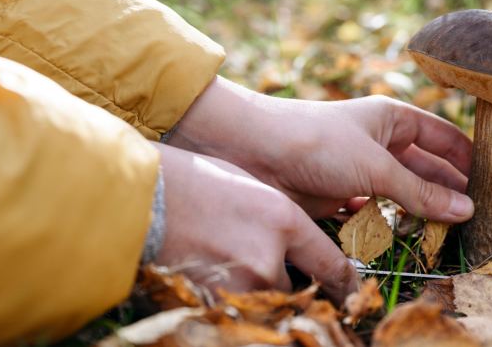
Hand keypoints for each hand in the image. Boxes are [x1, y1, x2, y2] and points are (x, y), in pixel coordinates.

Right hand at [152, 142, 358, 303]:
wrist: (143, 197)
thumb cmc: (193, 184)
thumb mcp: (251, 190)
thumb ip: (280, 222)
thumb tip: (297, 249)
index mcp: (283, 220)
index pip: (332, 267)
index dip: (344, 286)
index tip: (348, 293)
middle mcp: (270, 255)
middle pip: (299, 288)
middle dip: (287, 282)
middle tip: (265, 266)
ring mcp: (243, 282)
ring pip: (268, 300)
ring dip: (258, 290)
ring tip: (231, 260)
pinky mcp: (216, 299)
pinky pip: (241, 308)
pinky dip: (234, 298)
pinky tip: (217, 272)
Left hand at [169, 77, 491, 219]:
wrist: (253, 152)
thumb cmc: (317, 142)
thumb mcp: (376, 167)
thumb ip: (420, 192)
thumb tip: (468, 209)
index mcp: (394, 119)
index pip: (446, 139)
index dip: (474, 162)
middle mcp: (382, 142)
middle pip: (430, 170)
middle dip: (455, 193)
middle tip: (485, 221)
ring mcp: (362, 170)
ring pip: (406, 194)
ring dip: (428, 214)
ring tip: (457, 237)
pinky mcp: (342, 196)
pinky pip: (379, 213)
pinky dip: (395, 226)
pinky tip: (414, 241)